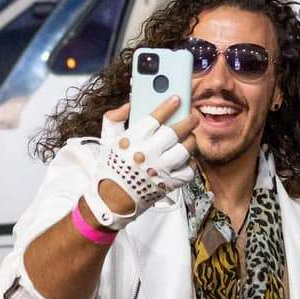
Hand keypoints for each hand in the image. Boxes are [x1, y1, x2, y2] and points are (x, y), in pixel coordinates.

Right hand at [77, 101, 196, 228]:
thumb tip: (129, 104)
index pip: (155, 118)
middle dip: (188, 121)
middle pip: (175, 132)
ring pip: (185, 149)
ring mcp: (161, 169)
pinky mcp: (169, 183)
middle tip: (192, 117)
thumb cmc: (111, 168)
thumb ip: (115, 118)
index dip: (168, 106)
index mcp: (132, 140)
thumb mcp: (107, 140)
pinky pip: (189, 169)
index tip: (177, 99)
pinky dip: (190, 162)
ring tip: (189, 136)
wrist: (113, 200)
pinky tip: (186, 157)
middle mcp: (148, 153)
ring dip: (190, 140)